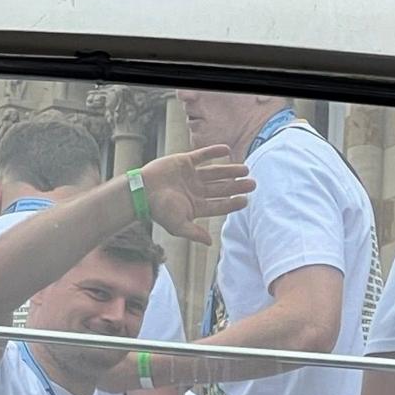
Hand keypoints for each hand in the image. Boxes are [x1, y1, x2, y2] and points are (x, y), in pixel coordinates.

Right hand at [136, 146, 254, 242]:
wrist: (141, 190)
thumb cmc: (158, 210)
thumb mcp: (178, 225)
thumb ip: (195, 233)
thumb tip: (210, 243)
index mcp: (195, 206)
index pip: (219, 205)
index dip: (233, 203)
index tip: (246, 200)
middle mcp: (195, 191)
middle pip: (221, 188)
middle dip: (237, 186)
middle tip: (253, 183)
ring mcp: (191, 176)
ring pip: (215, 173)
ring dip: (230, 171)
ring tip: (246, 169)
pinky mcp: (184, 162)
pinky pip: (202, 156)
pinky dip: (214, 152)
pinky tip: (227, 150)